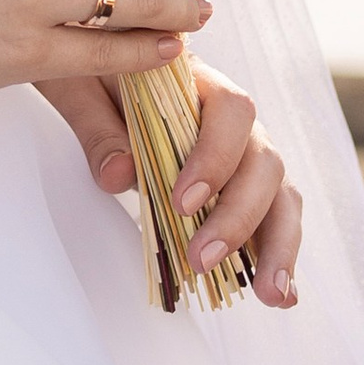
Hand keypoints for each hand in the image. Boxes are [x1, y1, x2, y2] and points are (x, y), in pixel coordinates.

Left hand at [38, 60, 304, 307]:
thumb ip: (98, 127)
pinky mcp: (243, 186)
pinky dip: (278, 253)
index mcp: (199, 81)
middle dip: (239, 216)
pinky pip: (274, 216)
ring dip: (276, 245)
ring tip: (269, 295)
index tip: (182, 201)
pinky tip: (279, 294)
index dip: (215, 157)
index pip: (231, 110)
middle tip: (202, 259)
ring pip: (280, 194)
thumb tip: (119, 176)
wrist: (97, 68)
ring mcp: (245, 153)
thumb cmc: (96, 74)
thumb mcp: (83, 87)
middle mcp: (234, 118)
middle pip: (264, 161)